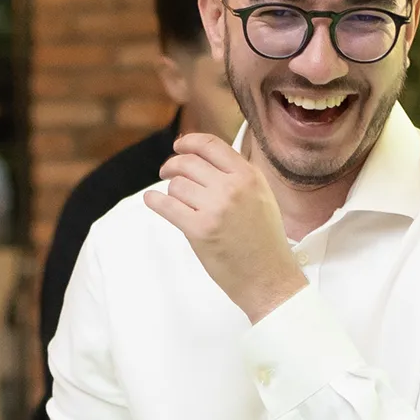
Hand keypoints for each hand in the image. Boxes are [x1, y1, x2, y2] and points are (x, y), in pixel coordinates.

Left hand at [141, 132, 306, 321]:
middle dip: (172, 165)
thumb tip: (204, 158)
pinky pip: (166, 205)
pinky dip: (154, 201)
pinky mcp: (199, 229)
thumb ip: (236, 176)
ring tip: (176, 200)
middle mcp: (232, 187)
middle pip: (188, 163)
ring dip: (171, 191)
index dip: (189, 142)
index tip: (179, 146)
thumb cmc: (264, 240)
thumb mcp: (261, 196)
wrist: (269, 276)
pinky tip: (151, 200)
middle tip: (166, 172)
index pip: (211, 145)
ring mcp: (215, 208)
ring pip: (177, 185)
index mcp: (248, 176)